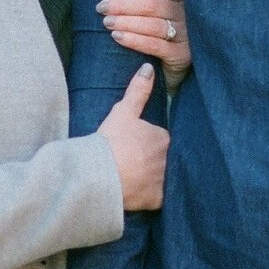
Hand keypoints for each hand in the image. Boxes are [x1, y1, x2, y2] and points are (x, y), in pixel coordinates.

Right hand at [96, 63, 167, 212]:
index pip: (159, 139)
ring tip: (135, 179)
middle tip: (132, 163)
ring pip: (163, 177)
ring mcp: (165, 180)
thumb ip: (138, 90)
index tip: (132, 147)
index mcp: (163, 138)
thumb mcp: (123, 112)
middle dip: (153, 160)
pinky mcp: (158, 200)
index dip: (146, 143)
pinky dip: (152, 196)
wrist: (99, 175)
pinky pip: (160, 198)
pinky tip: (139, 194)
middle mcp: (169, 159)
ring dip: (153, 178)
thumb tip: (149, 68)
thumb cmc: (110, 142)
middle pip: (163, 158)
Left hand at [99, 0, 189, 77]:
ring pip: (153, 24)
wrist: (175, 64)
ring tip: (106, 22)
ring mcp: (186, 35)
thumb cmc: (164, 28)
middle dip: (122, 4)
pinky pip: (155, 45)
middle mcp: (186, 13)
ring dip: (125, 21)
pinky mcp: (181, 56)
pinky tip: (117, 37)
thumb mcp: (166, 2)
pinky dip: (134, 40)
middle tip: (102, 7)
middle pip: (152, 4)